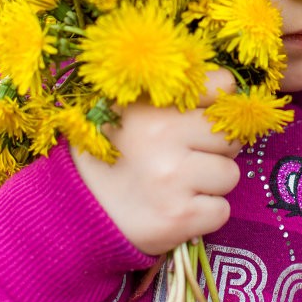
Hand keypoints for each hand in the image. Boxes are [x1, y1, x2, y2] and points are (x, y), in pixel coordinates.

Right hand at [70, 70, 241, 255]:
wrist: (71, 213)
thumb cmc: (110, 156)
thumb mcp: (128, 111)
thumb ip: (173, 95)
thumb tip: (228, 88)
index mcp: (151, 105)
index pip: (221, 85)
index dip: (217, 104)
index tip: (202, 117)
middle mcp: (162, 137)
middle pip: (229, 135)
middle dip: (215, 149)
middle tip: (186, 158)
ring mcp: (172, 178)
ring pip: (230, 174)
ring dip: (211, 184)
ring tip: (178, 185)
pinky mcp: (179, 217)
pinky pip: (221, 211)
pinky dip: (204, 214)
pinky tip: (176, 209)